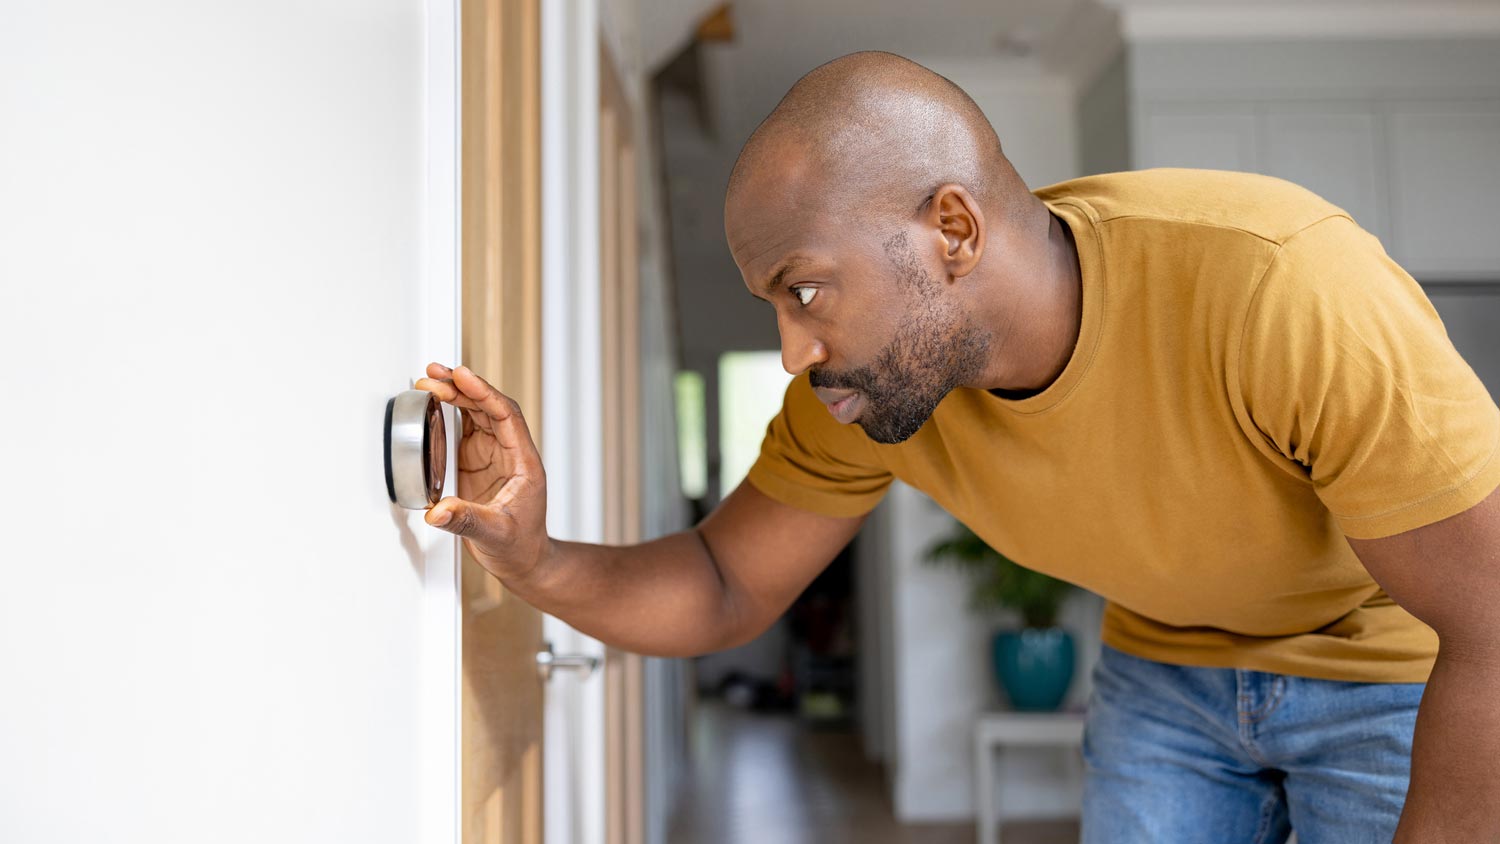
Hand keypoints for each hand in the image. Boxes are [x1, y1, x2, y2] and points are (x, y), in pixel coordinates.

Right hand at [413, 363, 550, 583]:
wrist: (523, 560)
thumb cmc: (520, 547)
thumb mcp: (495, 534)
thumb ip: (466, 520)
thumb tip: (438, 512)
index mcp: (523, 462)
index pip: (506, 415)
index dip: (484, 393)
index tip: (462, 377)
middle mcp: (509, 453)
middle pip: (489, 408)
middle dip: (462, 388)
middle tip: (435, 375)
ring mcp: (493, 456)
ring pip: (477, 414)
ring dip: (455, 395)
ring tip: (430, 380)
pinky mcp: (477, 463)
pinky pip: (464, 430)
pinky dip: (449, 414)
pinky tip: (433, 402)